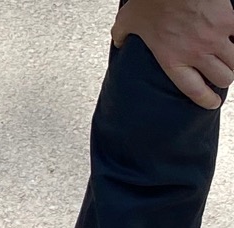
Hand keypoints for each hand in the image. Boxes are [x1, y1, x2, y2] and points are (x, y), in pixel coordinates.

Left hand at [112, 0, 233, 108]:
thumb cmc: (151, 0)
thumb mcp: (128, 21)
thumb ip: (122, 35)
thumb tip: (119, 41)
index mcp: (172, 59)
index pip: (194, 89)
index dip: (205, 99)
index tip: (211, 103)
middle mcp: (197, 53)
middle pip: (221, 78)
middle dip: (222, 80)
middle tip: (220, 77)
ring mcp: (215, 38)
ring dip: (232, 64)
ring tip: (228, 62)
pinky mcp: (229, 21)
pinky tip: (232, 40)